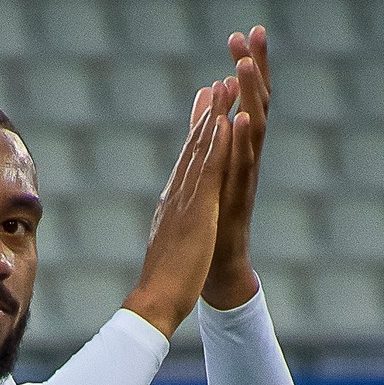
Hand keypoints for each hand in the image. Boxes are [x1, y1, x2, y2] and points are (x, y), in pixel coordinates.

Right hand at [123, 79, 235, 339]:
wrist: (155, 302)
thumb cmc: (163, 284)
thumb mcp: (171, 248)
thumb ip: (172, 231)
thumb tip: (171, 227)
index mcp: (173, 205)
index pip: (187, 164)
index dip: (198, 134)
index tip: (208, 109)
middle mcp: (177, 196)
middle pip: (194, 148)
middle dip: (207, 114)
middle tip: (219, 82)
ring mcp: (185, 201)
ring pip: (201, 151)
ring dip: (215, 117)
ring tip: (226, 86)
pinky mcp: (197, 211)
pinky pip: (210, 171)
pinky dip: (218, 143)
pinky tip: (228, 122)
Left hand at [201, 24, 269, 310]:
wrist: (218, 268)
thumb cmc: (215, 218)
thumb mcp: (210, 166)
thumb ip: (210, 129)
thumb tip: (210, 93)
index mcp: (239, 149)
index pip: (246, 98)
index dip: (247, 67)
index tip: (244, 33)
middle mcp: (247, 159)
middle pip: (256, 104)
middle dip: (255, 69)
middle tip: (255, 33)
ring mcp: (245, 178)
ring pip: (253, 131)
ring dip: (249, 97)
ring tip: (244, 67)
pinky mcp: (239, 200)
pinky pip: (243, 166)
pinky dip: (243, 141)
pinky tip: (243, 118)